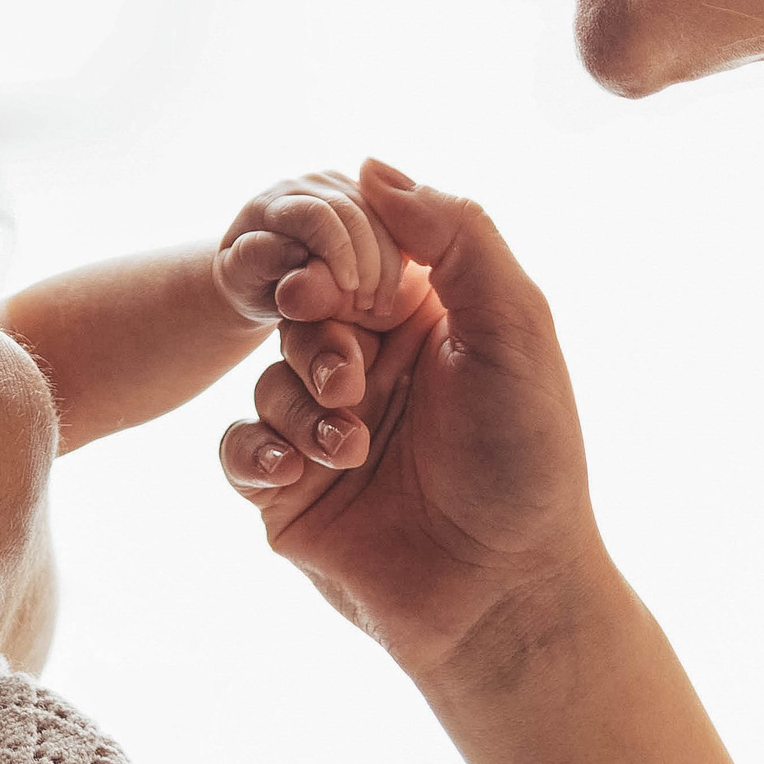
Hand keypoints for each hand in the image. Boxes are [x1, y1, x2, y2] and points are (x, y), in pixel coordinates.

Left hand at [215, 169, 406, 324]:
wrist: (258, 274)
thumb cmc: (247, 281)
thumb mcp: (239, 278)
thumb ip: (257, 260)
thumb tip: (291, 248)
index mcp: (271, 202)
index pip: (318, 215)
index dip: (341, 251)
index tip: (350, 292)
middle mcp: (305, 185)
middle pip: (354, 212)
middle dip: (370, 262)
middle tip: (371, 306)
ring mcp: (335, 187)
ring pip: (378, 215)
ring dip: (387, 263)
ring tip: (381, 304)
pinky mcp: (358, 198)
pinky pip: (388, 221)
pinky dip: (394, 256)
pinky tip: (389, 289)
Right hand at [218, 162, 597, 689]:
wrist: (502, 598)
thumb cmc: (526, 464)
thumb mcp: (515, 331)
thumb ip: (458, 236)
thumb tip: (371, 165)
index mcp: (424, 322)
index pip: (352, 257)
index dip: (332, 266)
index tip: (332, 292)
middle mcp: (371, 369)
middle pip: (298, 315)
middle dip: (315, 343)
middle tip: (351, 381)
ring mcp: (326, 430)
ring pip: (266, 382)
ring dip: (300, 409)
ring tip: (352, 450)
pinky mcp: (289, 493)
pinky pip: (237, 450)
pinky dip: (258, 453)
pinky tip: (302, 473)